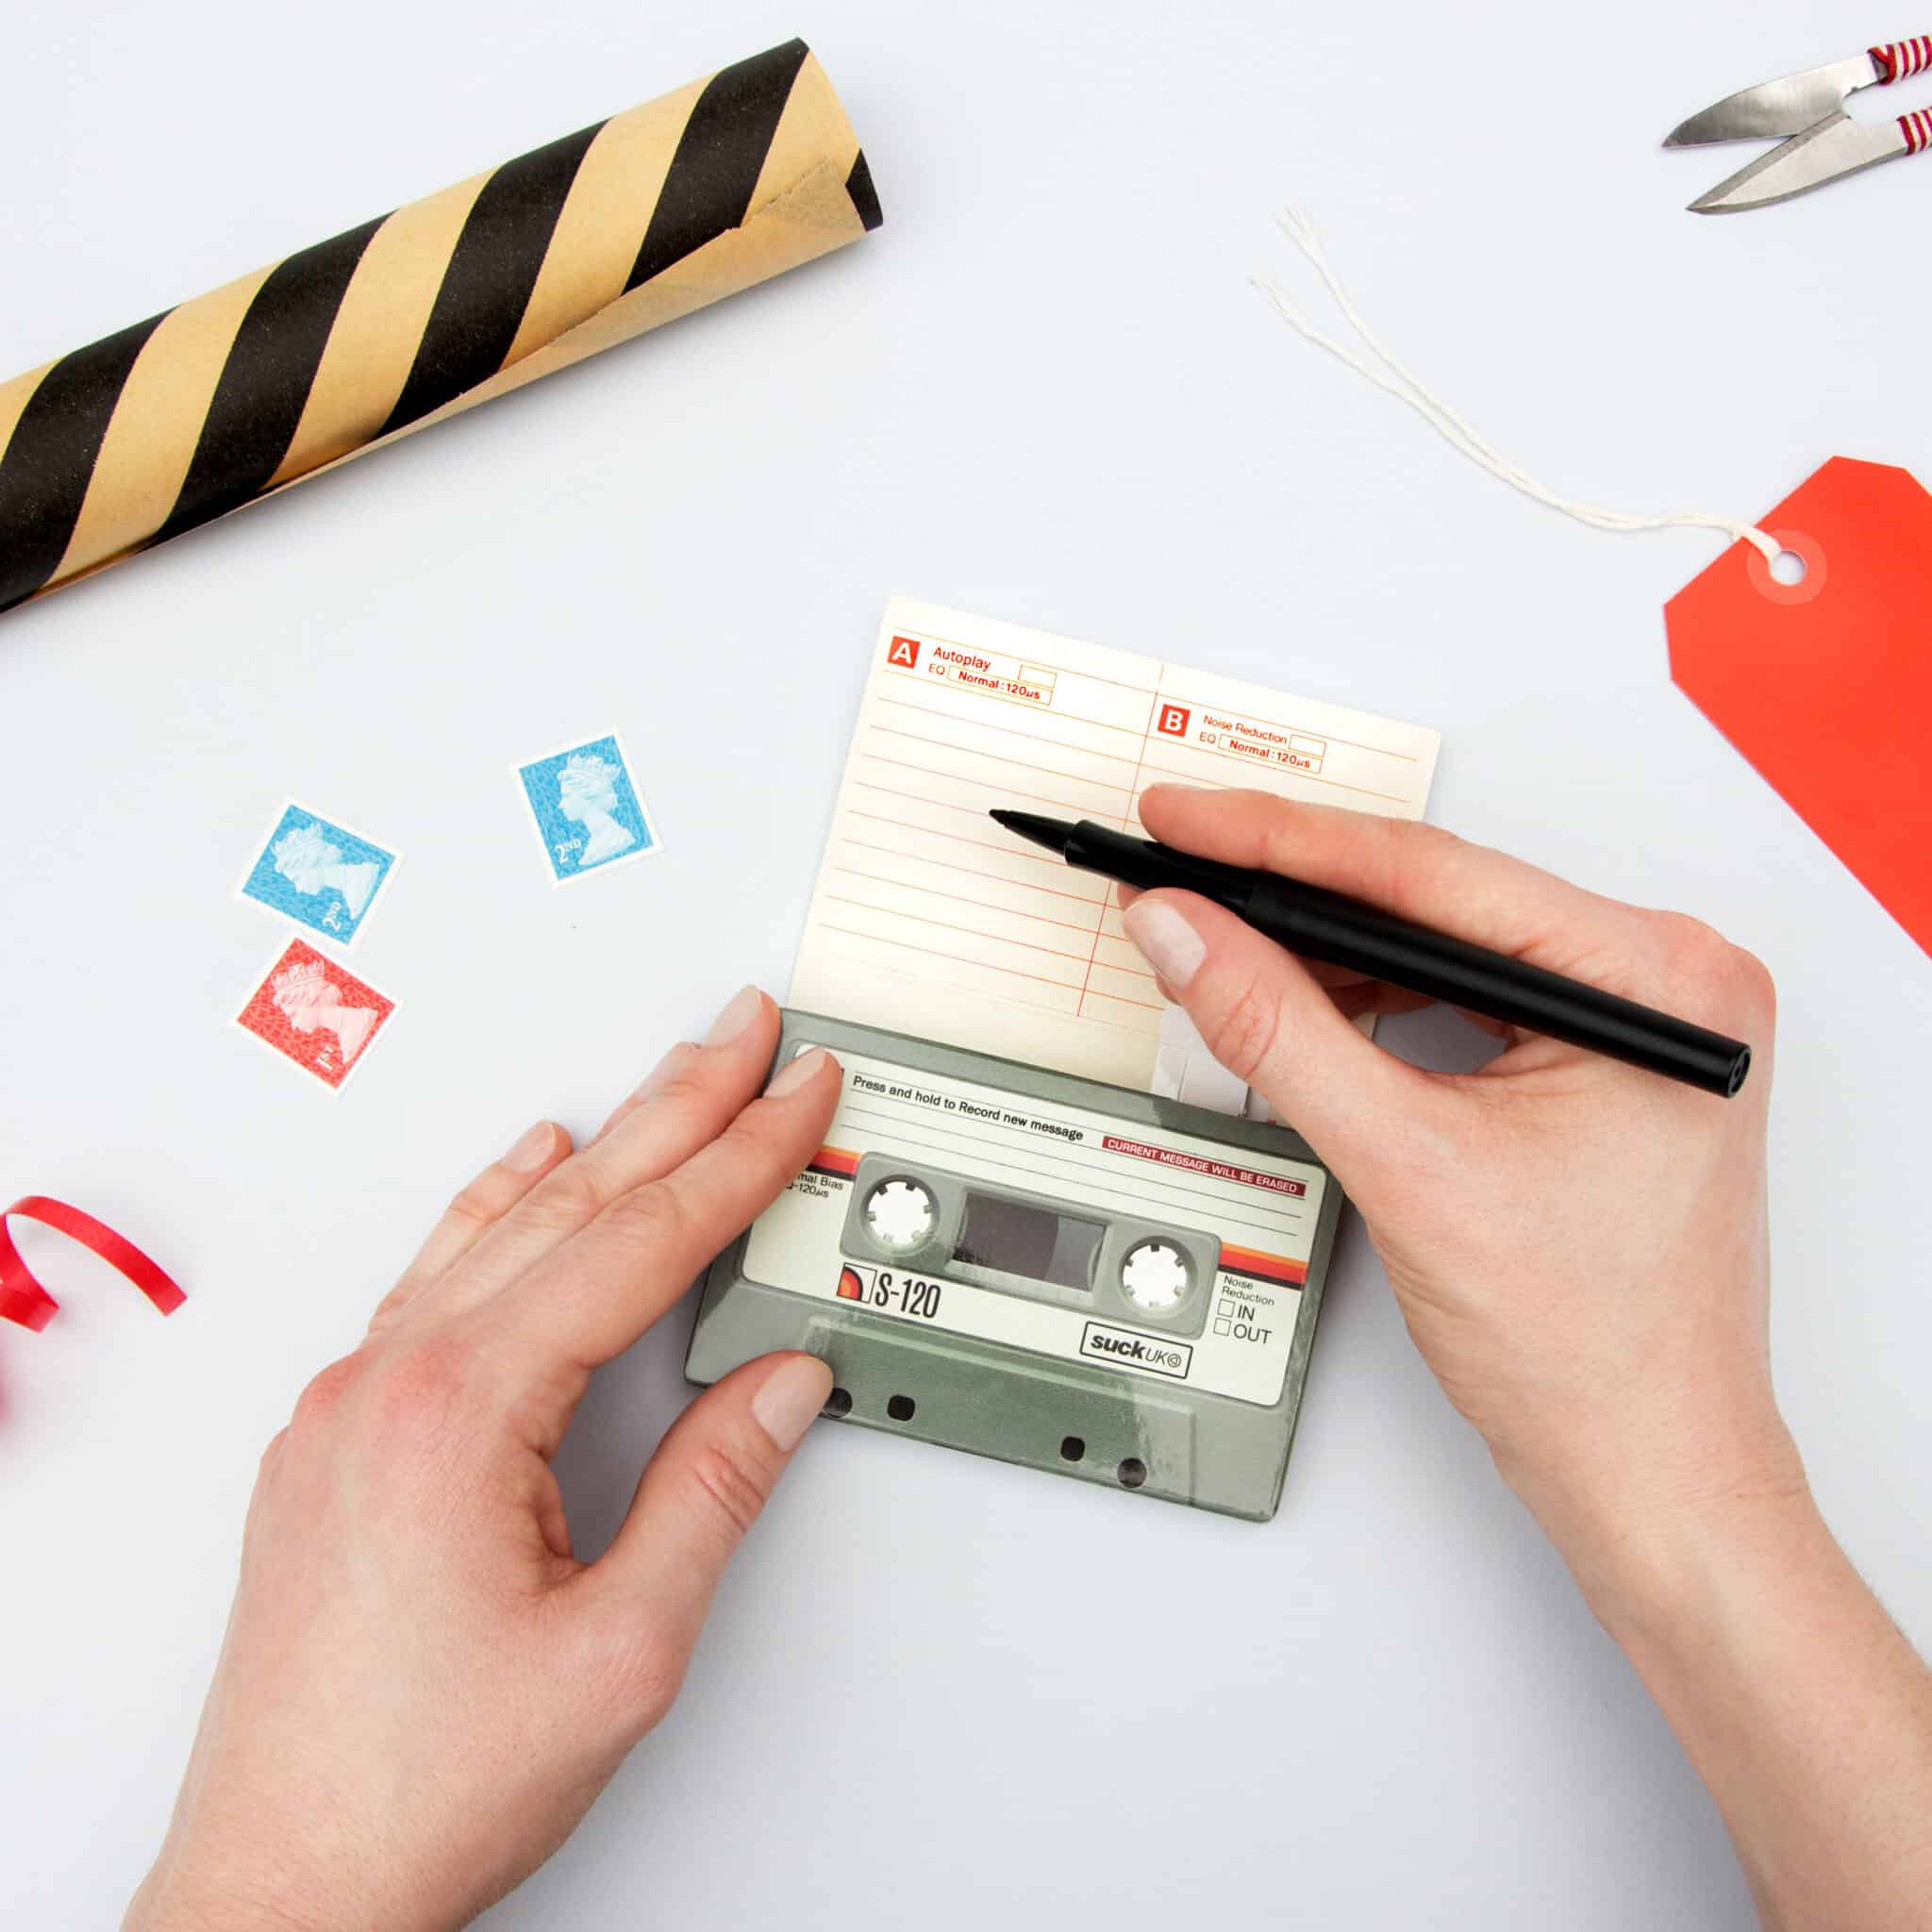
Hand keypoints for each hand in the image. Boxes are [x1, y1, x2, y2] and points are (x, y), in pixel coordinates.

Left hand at [126, 988, 839, 1931]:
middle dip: (679, 1107)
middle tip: (748, 1033)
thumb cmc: (422, 1787)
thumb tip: (781, 1383)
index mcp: (460, 1411)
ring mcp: (354, 1404)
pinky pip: (437, 1276)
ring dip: (601, 1146)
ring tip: (668, 1080)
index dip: (739, 1159)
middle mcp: (392, 1383)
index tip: (799, 1095)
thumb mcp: (621, 1646)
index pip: (639, 1244)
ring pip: (502, 1228)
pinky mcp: (342, 1436)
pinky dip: (501, 1208)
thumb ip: (713, 1491)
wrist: (284, 1886)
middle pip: (572, 1204)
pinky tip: (528, 1170)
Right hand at [1118, 785, 1798, 1557]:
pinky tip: (1303, 996)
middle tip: (1185, 860)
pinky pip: (1470, 992)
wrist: (1646, 1464)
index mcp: (1655, 977)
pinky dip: (1380, 996)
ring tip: (1222, 933)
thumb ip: (1277, 1030)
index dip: (1281, 841)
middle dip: (1297, 887)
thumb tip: (1189, 933)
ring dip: (1332, 946)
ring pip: (1447, 942)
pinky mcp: (1604, 1057)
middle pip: (1439, 895)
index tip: (1189, 819)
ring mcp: (1638, 1020)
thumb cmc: (1590, 1347)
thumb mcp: (1405, 1164)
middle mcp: (1666, 979)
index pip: (1430, 872)